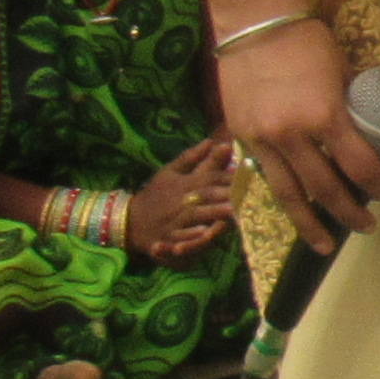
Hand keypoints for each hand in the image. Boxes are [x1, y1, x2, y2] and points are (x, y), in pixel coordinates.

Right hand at [129, 138, 238, 263]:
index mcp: (182, 183)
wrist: (129, 220)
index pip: (208, 177)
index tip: (248, 175)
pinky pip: (179, 237)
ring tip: (234, 211)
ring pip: (196, 214)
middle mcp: (180, 200)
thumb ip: (191, 158)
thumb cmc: (155, 195)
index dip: (227, 176)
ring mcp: (174, 220)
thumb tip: (213, 141)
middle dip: (226, 193)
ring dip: (214, 213)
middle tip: (250, 193)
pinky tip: (205, 232)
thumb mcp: (169, 172)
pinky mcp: (168, 238)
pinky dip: (191, 235)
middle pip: (206, 195)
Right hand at [220, 19, 379, 246]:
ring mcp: (263, 139)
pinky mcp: (242, 137)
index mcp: (324, 115)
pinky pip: (265, 175)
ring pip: (288, 194)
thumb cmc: (304, 39)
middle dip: (348, 213)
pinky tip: (293, 210)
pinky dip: (281, 195)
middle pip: (324, 189)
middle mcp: (292, 135)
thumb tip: (365, 130)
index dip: (377, 183)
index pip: (358, 164)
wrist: (253, 22)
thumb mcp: (340, 71)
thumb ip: (349, 106)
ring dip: (309, 224)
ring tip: (324, 244)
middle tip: (366, 226)